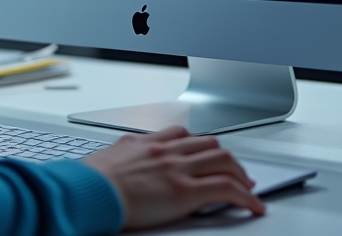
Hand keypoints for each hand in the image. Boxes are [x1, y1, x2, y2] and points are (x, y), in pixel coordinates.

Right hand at [82, 126, 264, 228]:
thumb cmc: (91, 182)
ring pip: (224, 160)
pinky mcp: (186, 191)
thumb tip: (122, 161)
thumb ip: (124, 156)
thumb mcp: (108, 159)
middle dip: (225, 157)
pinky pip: (226, 188)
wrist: (88, 191)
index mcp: (145, 142)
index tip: (206, 153)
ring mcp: (177, 168)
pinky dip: (246, 196)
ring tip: (247, 186)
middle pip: (208, 143)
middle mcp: (165, 150)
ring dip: (240, 173)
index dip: (200, 144)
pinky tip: (253, 205)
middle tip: (233, 170)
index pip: (182, 134)